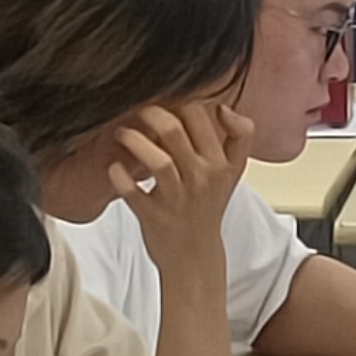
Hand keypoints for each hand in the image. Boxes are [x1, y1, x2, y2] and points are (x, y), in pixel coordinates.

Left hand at [108, 97, 253, 269]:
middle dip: (150, 113)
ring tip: (121, 134)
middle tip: (138, 111)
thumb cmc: (207, 209)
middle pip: (174, 130)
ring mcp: (177, 199)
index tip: (165, 99)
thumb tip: (225, 108)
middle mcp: (201, 179)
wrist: (195, 256)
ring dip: (133, 140)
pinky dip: (120, 176)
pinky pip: (132, 192)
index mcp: (219, 164)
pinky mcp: (153, 216)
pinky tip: (115, 167)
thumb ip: (240, 137)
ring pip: (157, 160)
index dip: (178, 99)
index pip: (200, 115)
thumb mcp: (233, 173)